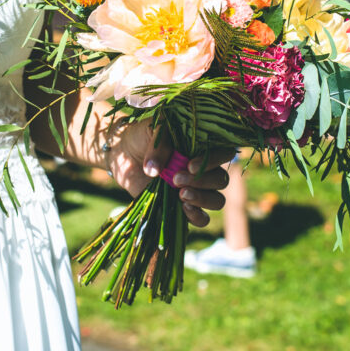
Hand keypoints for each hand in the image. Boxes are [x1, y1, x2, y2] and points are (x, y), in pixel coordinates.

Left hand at [107, 122, 232, 226]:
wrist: (125, 153)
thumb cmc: (144, 136)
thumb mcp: (153, 131)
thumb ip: (159, 147)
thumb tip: (154, 170)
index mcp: (204, 147)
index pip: (224, 153)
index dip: (213, 161)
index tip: (189, 166)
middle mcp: (205, 169)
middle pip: (221, 180)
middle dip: (201, 182)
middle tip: (176, 179)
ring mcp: (196, 189)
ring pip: (217, 200)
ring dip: (202, 199)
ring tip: (181, 194)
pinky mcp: (183, 206)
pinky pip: (202, 218)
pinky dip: (197, 217)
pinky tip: (183, 208)